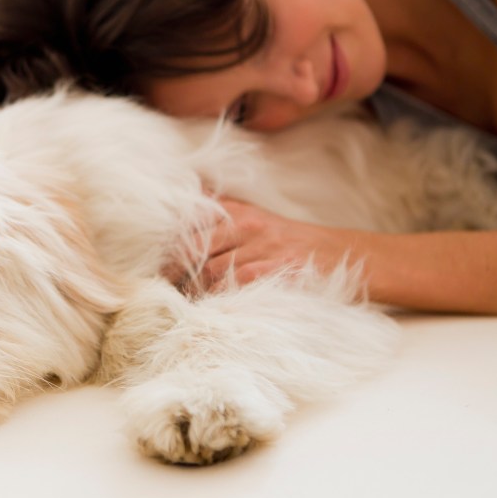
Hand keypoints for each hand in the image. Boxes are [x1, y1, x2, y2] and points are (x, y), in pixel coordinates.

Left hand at [169, 198, 363, 291]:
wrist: (346, 256)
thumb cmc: (290, 242)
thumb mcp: (255, 216)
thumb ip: (219, 208)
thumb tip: (185, 188)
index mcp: (238, 212)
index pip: (189, 224)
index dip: (166, 247)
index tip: (150, 265)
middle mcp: (248, 225)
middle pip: (194, 248)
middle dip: (173, 272)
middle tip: (159, 290)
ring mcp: (264, 248)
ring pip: (212, 270)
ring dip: (193, 290)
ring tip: (181, 304)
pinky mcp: (278, 270)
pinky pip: (237, 285)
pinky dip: (220, 299)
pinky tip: (211, 309)